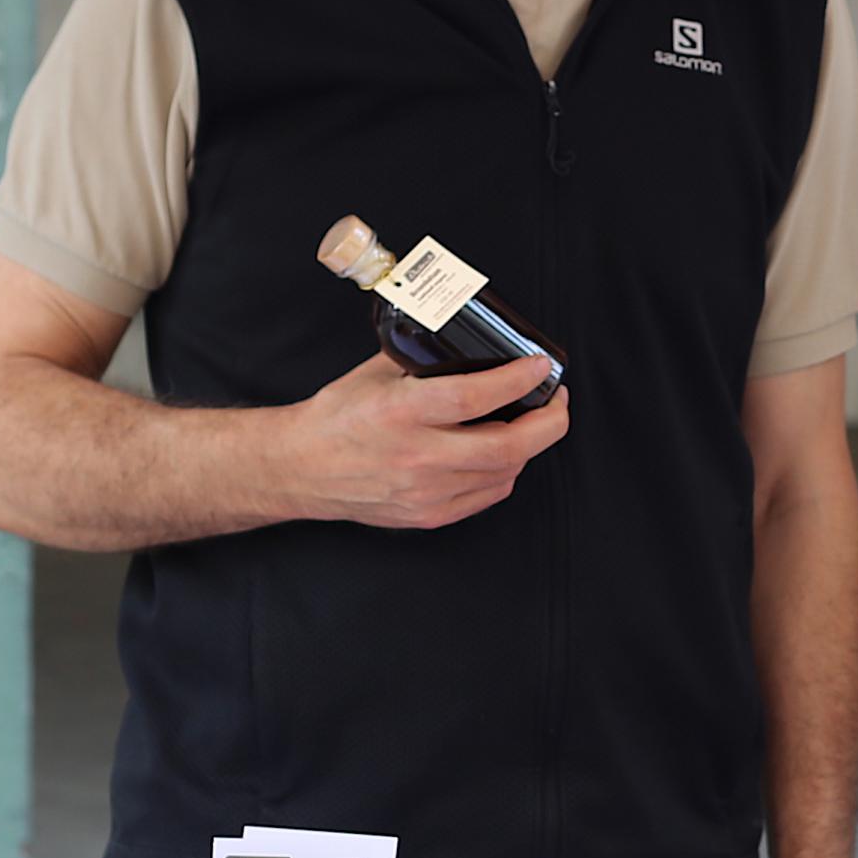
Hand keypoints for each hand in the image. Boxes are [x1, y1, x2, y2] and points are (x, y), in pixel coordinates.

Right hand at [269, 352, 568, 528]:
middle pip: (507, 447)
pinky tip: (503, 454)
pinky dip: (505, 472)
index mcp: (401, 412)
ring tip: (531, 423)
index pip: (474, 397)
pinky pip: (487, 495)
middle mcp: (416, 456)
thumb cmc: (337, 418)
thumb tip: (469, 342)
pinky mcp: (428, 515)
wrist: (301, 468)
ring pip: (504, 473)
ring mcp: (424, 492)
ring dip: (529, 446)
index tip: (540, 367)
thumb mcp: (377, 373)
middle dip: (548, 422)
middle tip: (556, 401)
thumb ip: (424, 359)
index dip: (518, 381)